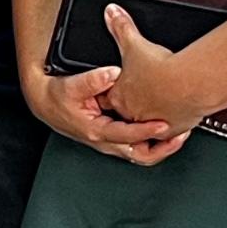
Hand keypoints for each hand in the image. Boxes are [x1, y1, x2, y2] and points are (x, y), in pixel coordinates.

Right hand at [29, 64, 183, 164]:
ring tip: (179, 134)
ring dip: (161, 147)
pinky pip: (138, 147)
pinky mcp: (114, 139)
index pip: (127, 135)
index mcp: (96, 130)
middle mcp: (105, 141)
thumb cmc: (58, 98)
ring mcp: (111, 142)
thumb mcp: (72, 86)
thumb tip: (112, 73)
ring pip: (141, 154)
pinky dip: (153, 141)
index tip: (164, 124)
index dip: (147, 130)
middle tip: (181, 135)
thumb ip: (93, 80)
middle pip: (140, 155)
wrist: (46, 105)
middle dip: (163, 148)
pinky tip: (164, 129)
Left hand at [99, 3, 203, 134]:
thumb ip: (121, 27)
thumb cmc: (161, 69)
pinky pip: (169, 134)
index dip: (112, 92)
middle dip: (133, 108)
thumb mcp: (134, 43)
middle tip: (142, 98)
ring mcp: (152, 124)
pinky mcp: (172, 130)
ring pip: (147, 127)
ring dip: (153, 119)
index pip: (107, 99)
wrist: (187, 83)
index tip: (122, 86)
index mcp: (120, 97)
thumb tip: (111, 12)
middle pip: (125, 116)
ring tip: (161, 109)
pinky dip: (173, 125)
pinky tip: (178, 115)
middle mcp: (133, 114)